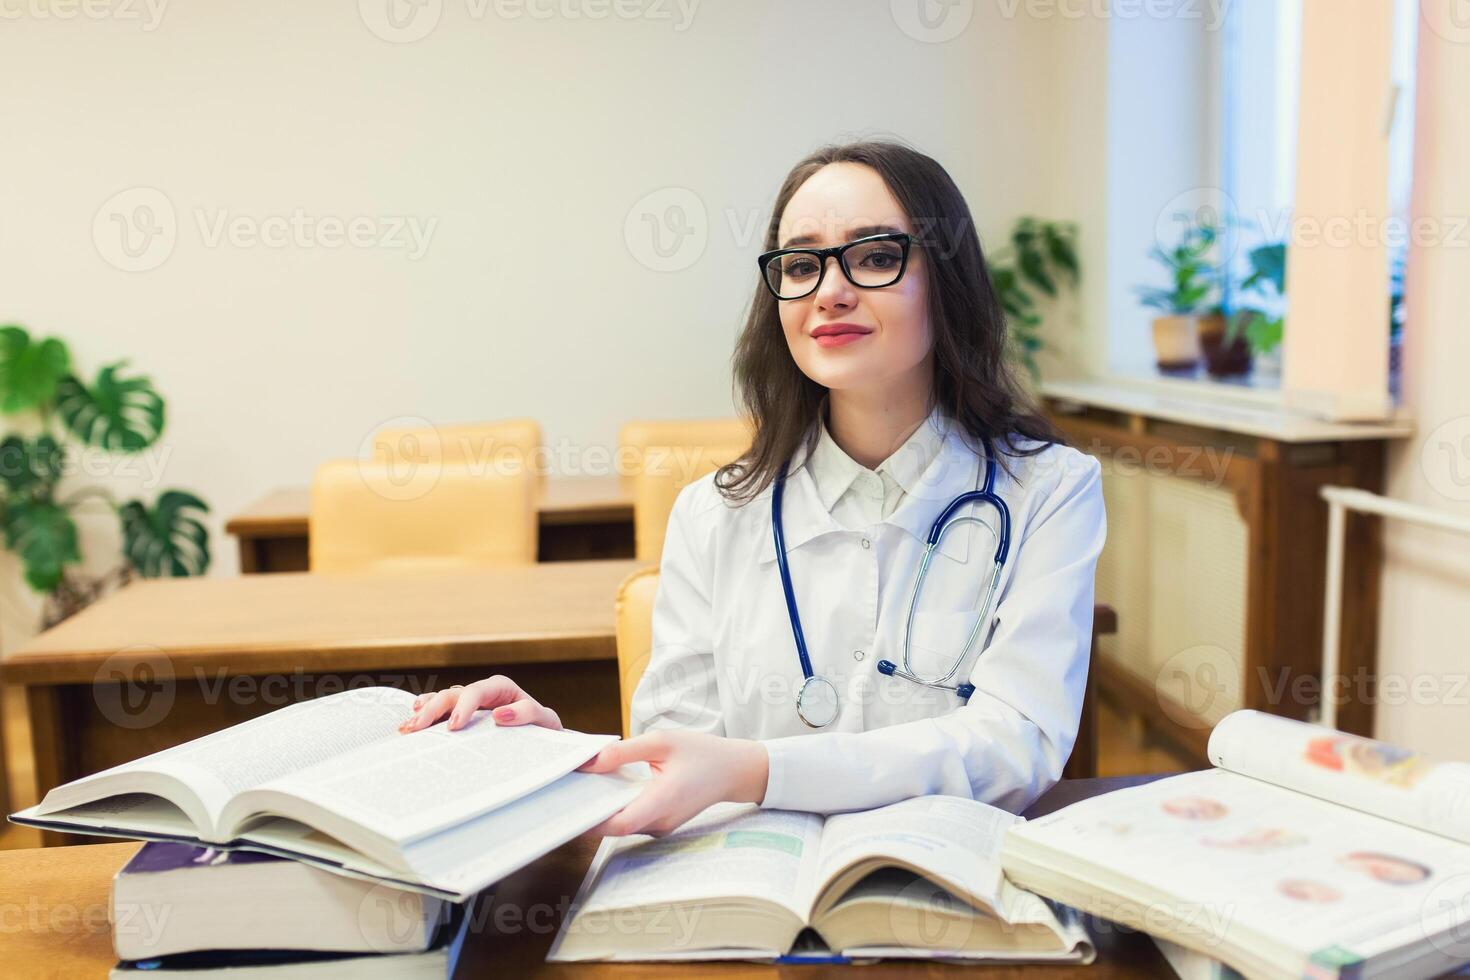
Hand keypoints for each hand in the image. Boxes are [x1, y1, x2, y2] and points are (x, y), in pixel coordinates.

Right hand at [397, 675, 562, 733]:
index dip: (463, 706)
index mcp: (501, 688)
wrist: (544, 743)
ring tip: (407, 728)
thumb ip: (528, 713)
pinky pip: (439, 713)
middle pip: (452, 694)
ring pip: (441, 701)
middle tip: (416, 728)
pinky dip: (424, 717)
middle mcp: (481, 693)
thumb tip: (499, 714)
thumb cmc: (544, 730)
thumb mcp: (545, 721)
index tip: (453, 727)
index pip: (476, 691)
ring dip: (423, 713)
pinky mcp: (461, 718)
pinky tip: (409, 728)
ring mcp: (468, 705)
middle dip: (433, 710)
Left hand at [576, 730, 768, 836]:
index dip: (591, 820)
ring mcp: (662, 826)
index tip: (569, 805)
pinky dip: (618, 808)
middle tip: (567, 790)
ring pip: (623, 825)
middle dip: (590, 811)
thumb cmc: (701, 752)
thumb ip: (624, 752)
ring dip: (604, 809)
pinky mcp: (662, 825)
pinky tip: (608, 788)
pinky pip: (634, 821)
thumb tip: (589, 763)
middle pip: (615, 826)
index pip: (619, 824)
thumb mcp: (662, 741)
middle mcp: (661, 821)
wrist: (733, 770)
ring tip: (584, 786)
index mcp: (663, 800)